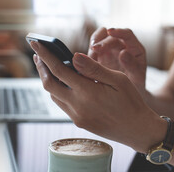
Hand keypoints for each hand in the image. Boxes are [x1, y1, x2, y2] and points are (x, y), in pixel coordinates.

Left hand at [30, 41, 164, 151]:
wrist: (138, 130)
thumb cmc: (132, 101)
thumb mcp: (118, 79)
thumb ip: (94, 68)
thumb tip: (74, 56)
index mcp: (88, 92)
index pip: (58, 69)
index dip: (45, 54)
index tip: (35, 43)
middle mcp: (78, 106)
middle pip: (49, 84)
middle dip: (41, 67)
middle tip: (37, 53)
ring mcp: (77, 116)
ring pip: (53, 95)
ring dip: (48, 79)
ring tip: (47, 65)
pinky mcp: (79, 122)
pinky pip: (62, 104)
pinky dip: (58, 90)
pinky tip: (62, 83)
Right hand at [88, 27, 146, 92]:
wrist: (127, 95)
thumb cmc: (136, 85)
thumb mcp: (137, 77)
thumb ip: (132, 65)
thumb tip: (123, 52)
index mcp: (134, 49)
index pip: (127, 34)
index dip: (119, 31)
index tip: (111, 32)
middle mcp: (122, 46)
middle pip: (110, 37)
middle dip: (102, 42)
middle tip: (94, 49)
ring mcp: (110, 50)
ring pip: (99, 39)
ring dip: (93, 45)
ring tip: (89, 55)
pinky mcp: (99, 56)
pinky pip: (91, 51)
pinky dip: (88, 54)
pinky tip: (86, 62)